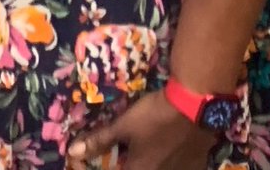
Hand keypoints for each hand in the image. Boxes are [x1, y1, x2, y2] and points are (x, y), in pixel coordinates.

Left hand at [67, 90, 216, 169]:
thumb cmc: (155, 116)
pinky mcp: (197, 166)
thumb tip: (72, 152)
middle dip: (129, 162)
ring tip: (151, 147)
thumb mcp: (124, 125)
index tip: (102, 159)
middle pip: (137, 169)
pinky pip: (178, 168)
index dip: (105, 167)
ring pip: (160, 169)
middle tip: (128, 152)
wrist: (195, 105)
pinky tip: (170, 149)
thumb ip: (100, 140)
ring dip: (150, 162)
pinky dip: (171, 163)